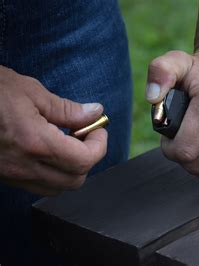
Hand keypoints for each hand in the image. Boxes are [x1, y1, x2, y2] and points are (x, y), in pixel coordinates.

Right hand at [0, 66, 107, 195]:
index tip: (98, 127)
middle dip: (89, 157)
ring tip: (67, 141)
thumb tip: (95, 113)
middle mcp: (24, 166)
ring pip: (58, 187)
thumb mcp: (31, 92)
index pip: (85, 160)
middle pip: (76, 179)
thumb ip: (67, 109)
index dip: (99, 144)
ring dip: (72, 168)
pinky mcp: (4, 176)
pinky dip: (54, 173)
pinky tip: (48, 149)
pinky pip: (39, 185)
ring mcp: (12, 175)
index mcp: (35, 143)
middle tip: (84, 133)